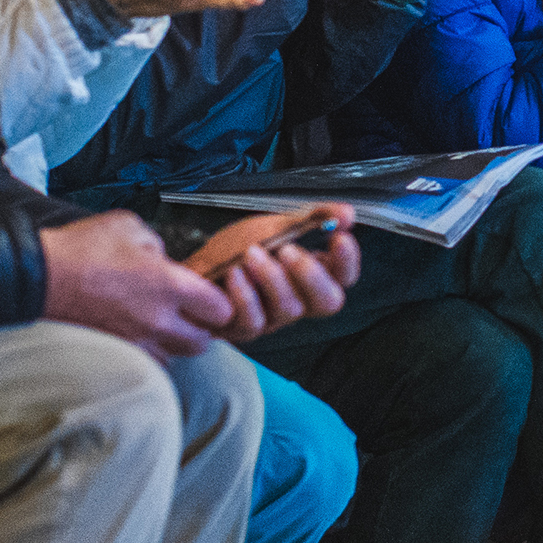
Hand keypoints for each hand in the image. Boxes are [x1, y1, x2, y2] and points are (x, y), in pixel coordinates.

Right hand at [40, 211, 233, 360]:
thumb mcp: (130, 227)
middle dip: (204, 328)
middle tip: (196, 313)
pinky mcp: (114, 350)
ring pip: (174, 356)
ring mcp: (135, 340)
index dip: (222, 301)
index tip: (214, 294)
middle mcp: (157, 319)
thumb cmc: (80, 249)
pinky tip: (145, 334)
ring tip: (169, 324)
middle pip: (203, 342)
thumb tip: (164, 257)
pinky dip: (151, 352)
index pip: (221, 309)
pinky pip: (146, 361)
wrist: (39, 276)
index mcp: (169, 286)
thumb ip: (158, 244)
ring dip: (178, 342)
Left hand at [210, 213, 360, 342]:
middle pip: (328, 302)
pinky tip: (234, 274)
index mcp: (310, 275)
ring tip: (251, 253)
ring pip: (290, 308)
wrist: (193, 266)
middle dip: (312, 274)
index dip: (348, 261)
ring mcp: (273, 318)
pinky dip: (245, 294)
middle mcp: (298, 299)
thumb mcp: (275, 226)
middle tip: (289, 250)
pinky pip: (255, 320)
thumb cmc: (235, 249)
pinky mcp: (245, 329)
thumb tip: (349, 213)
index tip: (339, 237)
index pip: (345, 277)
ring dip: (271, 277)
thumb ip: (313, 219)